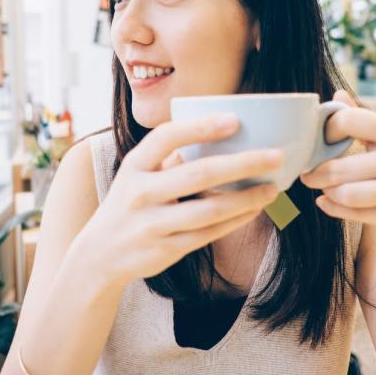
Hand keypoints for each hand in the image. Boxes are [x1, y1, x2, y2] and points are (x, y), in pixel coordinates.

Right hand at [79, 114, 284, 286]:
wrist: (99, 254)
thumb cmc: (130, 203)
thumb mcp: (138, 174)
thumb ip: (169, 156)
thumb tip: (221, 132)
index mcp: (134, 165)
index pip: (167, 137)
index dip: (200, 127)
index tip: (235, 119)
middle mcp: (140, 192)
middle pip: (200, 174)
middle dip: (243, 163)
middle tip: (276, 155)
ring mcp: (152, 224)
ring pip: (210, 209)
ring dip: (247, 198)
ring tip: (273, 187)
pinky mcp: (165, 250)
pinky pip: (209, 233)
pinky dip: (236, 220)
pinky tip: (254, 209)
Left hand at [301, 91, 375, 264]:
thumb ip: (362, 120)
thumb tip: (338, 94)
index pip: (350, 121)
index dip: (327, 130)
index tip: (318, 142)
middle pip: (341, 167)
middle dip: (316, 174)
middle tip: (307, 175)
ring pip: (347, 193)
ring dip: (327, 192)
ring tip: (323, 188)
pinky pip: (357, 214)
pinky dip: (334, 209)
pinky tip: (326, 202)